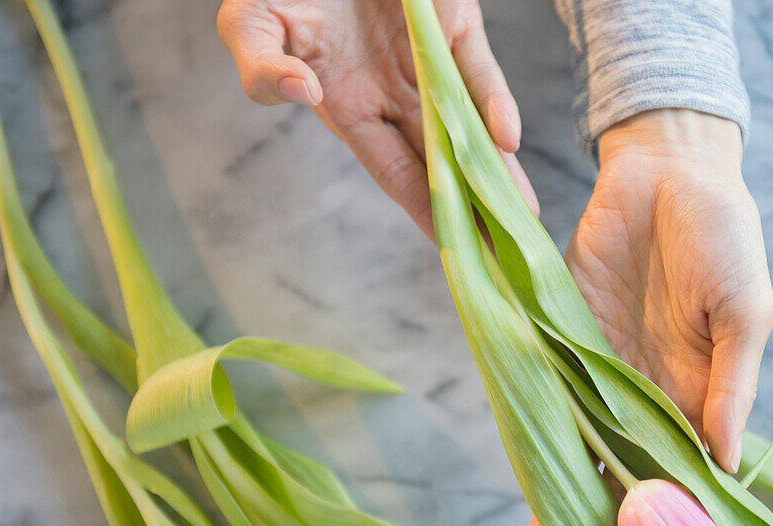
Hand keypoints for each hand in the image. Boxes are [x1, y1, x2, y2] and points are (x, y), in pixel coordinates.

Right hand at [217, 0, 536, 236]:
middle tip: (505, 255)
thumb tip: (301, 93)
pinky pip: (477, 68)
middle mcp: (397, 92)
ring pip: (470, 125)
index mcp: (351, 107)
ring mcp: (429, 60)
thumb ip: (262, 69)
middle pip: (443, 162)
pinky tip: (506, 137)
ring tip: (522, 214)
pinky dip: (493, 101)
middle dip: (475, 207)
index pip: (396, 173)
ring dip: (497, 168)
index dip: (425, 212)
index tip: (454, 253)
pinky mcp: (454, 22)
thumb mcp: (250, 24)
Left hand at [529, 109, 772, 525]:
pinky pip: (547, 400)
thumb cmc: (722, 236)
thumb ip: (731, 385)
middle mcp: (647, 397)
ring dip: (569, 505)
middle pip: (629, 481)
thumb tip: (724, 462)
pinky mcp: (561, 342)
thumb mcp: (745, 311)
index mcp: (700, 397)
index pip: (690, 481)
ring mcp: (601, 374)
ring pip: (582, 453)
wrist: (667, 171)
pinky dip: (539, 442)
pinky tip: (530, 483)